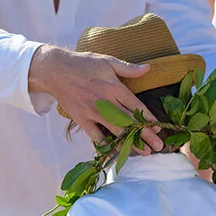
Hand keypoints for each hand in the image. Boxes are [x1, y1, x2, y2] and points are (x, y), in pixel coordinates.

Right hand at [29, 45, 162, 150]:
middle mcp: (105, 101)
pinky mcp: (81, 120)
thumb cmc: (84, 64)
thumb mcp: (107, 61)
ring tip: (144, 152)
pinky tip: (116, 154)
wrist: (56, 71)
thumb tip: (148, 68)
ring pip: (115, 131)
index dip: (149, 119)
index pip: (136, 106)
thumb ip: (128, 68)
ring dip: (131, 143)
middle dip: (146, 135)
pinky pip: (96, 137)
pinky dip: (107, 146)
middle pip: (129, 122)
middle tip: (159, 146)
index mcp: (114, 87)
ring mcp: (92, 112)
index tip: (159, 129)